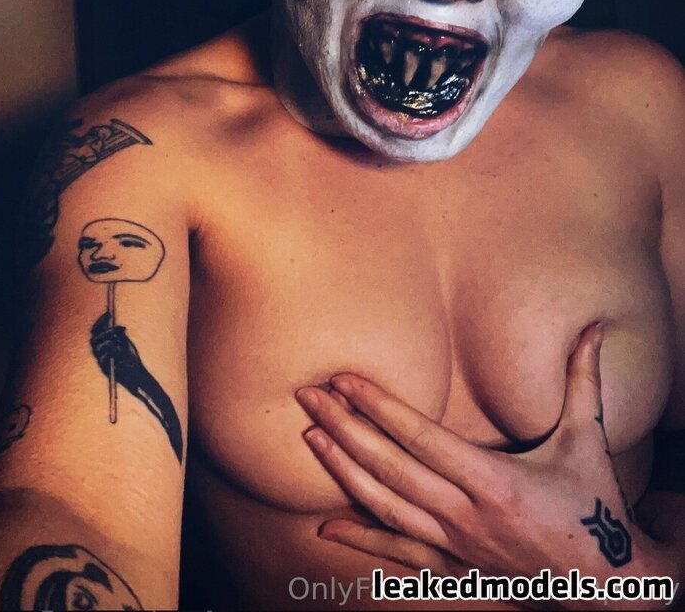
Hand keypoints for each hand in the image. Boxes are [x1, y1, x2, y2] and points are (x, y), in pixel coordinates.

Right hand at [90, 312, 144, 390]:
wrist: (136, 374)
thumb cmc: (130, 357)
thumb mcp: (125, 342)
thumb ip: (119, 335)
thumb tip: (117, 327)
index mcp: (101, 343)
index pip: (95, 330)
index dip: (100, 321)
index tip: (109, 313)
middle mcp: (98, 352)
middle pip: (94, 339)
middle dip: (106, 332)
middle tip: (118, 329)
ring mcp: (100, 360)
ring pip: (97, 348)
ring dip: (108, 341)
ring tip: (119, 340)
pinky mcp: (104, 369)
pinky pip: (103, 359)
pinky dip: (111, 353)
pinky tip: (119, 349)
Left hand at [296, 326, 675, 595]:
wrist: (606, 586)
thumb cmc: (594, 506)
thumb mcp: (588, 441)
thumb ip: (583, 380)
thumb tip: (596, 327)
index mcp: (494, 481)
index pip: (420, 437)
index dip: (377, 407)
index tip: (344, 381)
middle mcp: (466, 515)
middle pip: (389, 467)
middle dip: (343, 429)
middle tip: (307, 397)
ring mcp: (455, 546)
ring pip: (385, 507)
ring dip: (342, 471)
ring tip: (311, 437)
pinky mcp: (453, 568)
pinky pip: (398, 553)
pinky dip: (361, 539)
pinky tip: (325, 528)